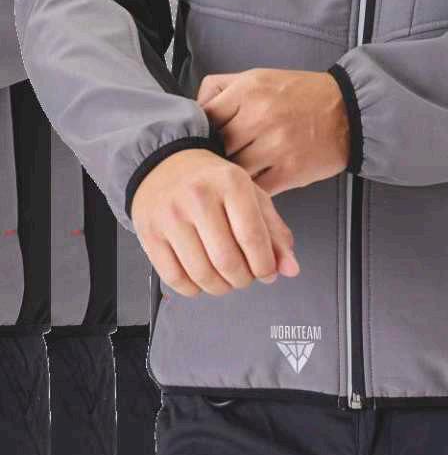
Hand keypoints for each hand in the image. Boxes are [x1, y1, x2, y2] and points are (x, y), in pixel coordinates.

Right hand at [130, 148, 300, 296]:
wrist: (164, 165)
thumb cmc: (212, 183)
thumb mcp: (251, 196)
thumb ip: (274, 232)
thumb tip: (290, 269)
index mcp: (231, 183)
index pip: (252, 237)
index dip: (264, 265)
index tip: (267, 272)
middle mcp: (198, 196)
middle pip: (227, 261)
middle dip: (242, 280)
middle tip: (245, 277)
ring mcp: (170, 216)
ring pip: (201, 274)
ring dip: (219, 287)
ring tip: (225, 279)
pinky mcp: (150, 233)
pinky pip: (174, 278)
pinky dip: (192, 289)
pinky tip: (200, 278)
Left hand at [196, 67, 350, 194]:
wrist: (349, 111)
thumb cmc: (301, 94)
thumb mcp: (258, 76)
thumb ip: (222, 87)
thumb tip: (195, 109)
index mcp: (249, 90)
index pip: (206, 116)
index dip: (204, 130)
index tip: (208, 136)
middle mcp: (260, 116)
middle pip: (217, 146)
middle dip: (217, 154)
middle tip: (222, 157)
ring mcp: (275, 146)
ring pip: (233, 170)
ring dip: (233, 174)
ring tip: (238, 171)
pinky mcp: (289, 171)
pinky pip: (256, 188)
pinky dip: (252, 188)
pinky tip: (255, 182)